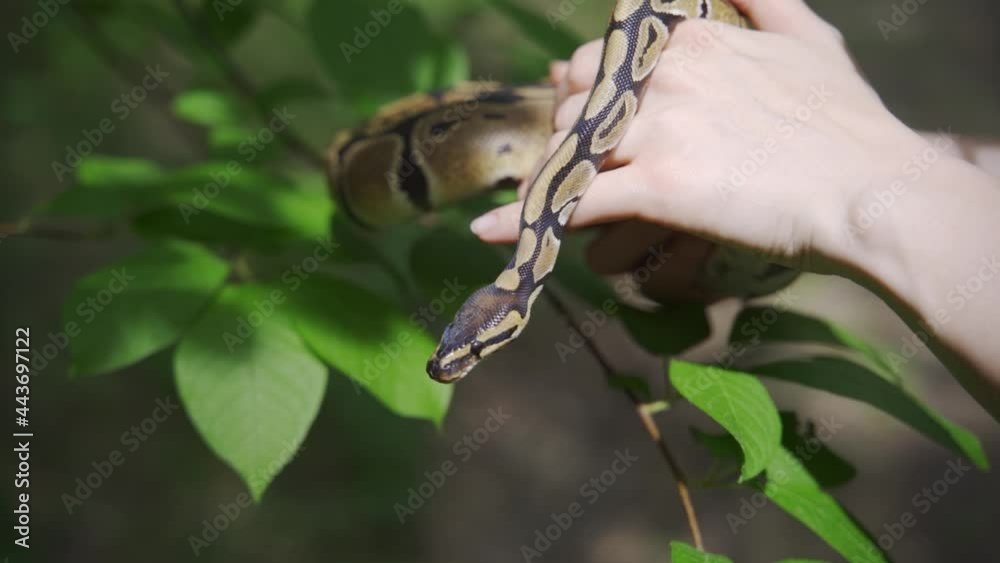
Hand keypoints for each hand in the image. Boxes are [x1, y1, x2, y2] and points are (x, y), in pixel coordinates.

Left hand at [468, 0, 932, 296]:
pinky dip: (523, 219)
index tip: (591, 117)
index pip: (604, 58)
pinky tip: (485, 232)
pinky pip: (572, 200)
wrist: (871, 191)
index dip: (589, 90)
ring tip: (530, 195)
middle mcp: (662, 76)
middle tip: (577, 163)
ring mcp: (656, 130)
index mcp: (689, 39)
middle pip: (575, 99)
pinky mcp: (656, 186)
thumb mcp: (809, 37)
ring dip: (546, 170)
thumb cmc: (846, 122)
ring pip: (570, 145)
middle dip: (569, 129)